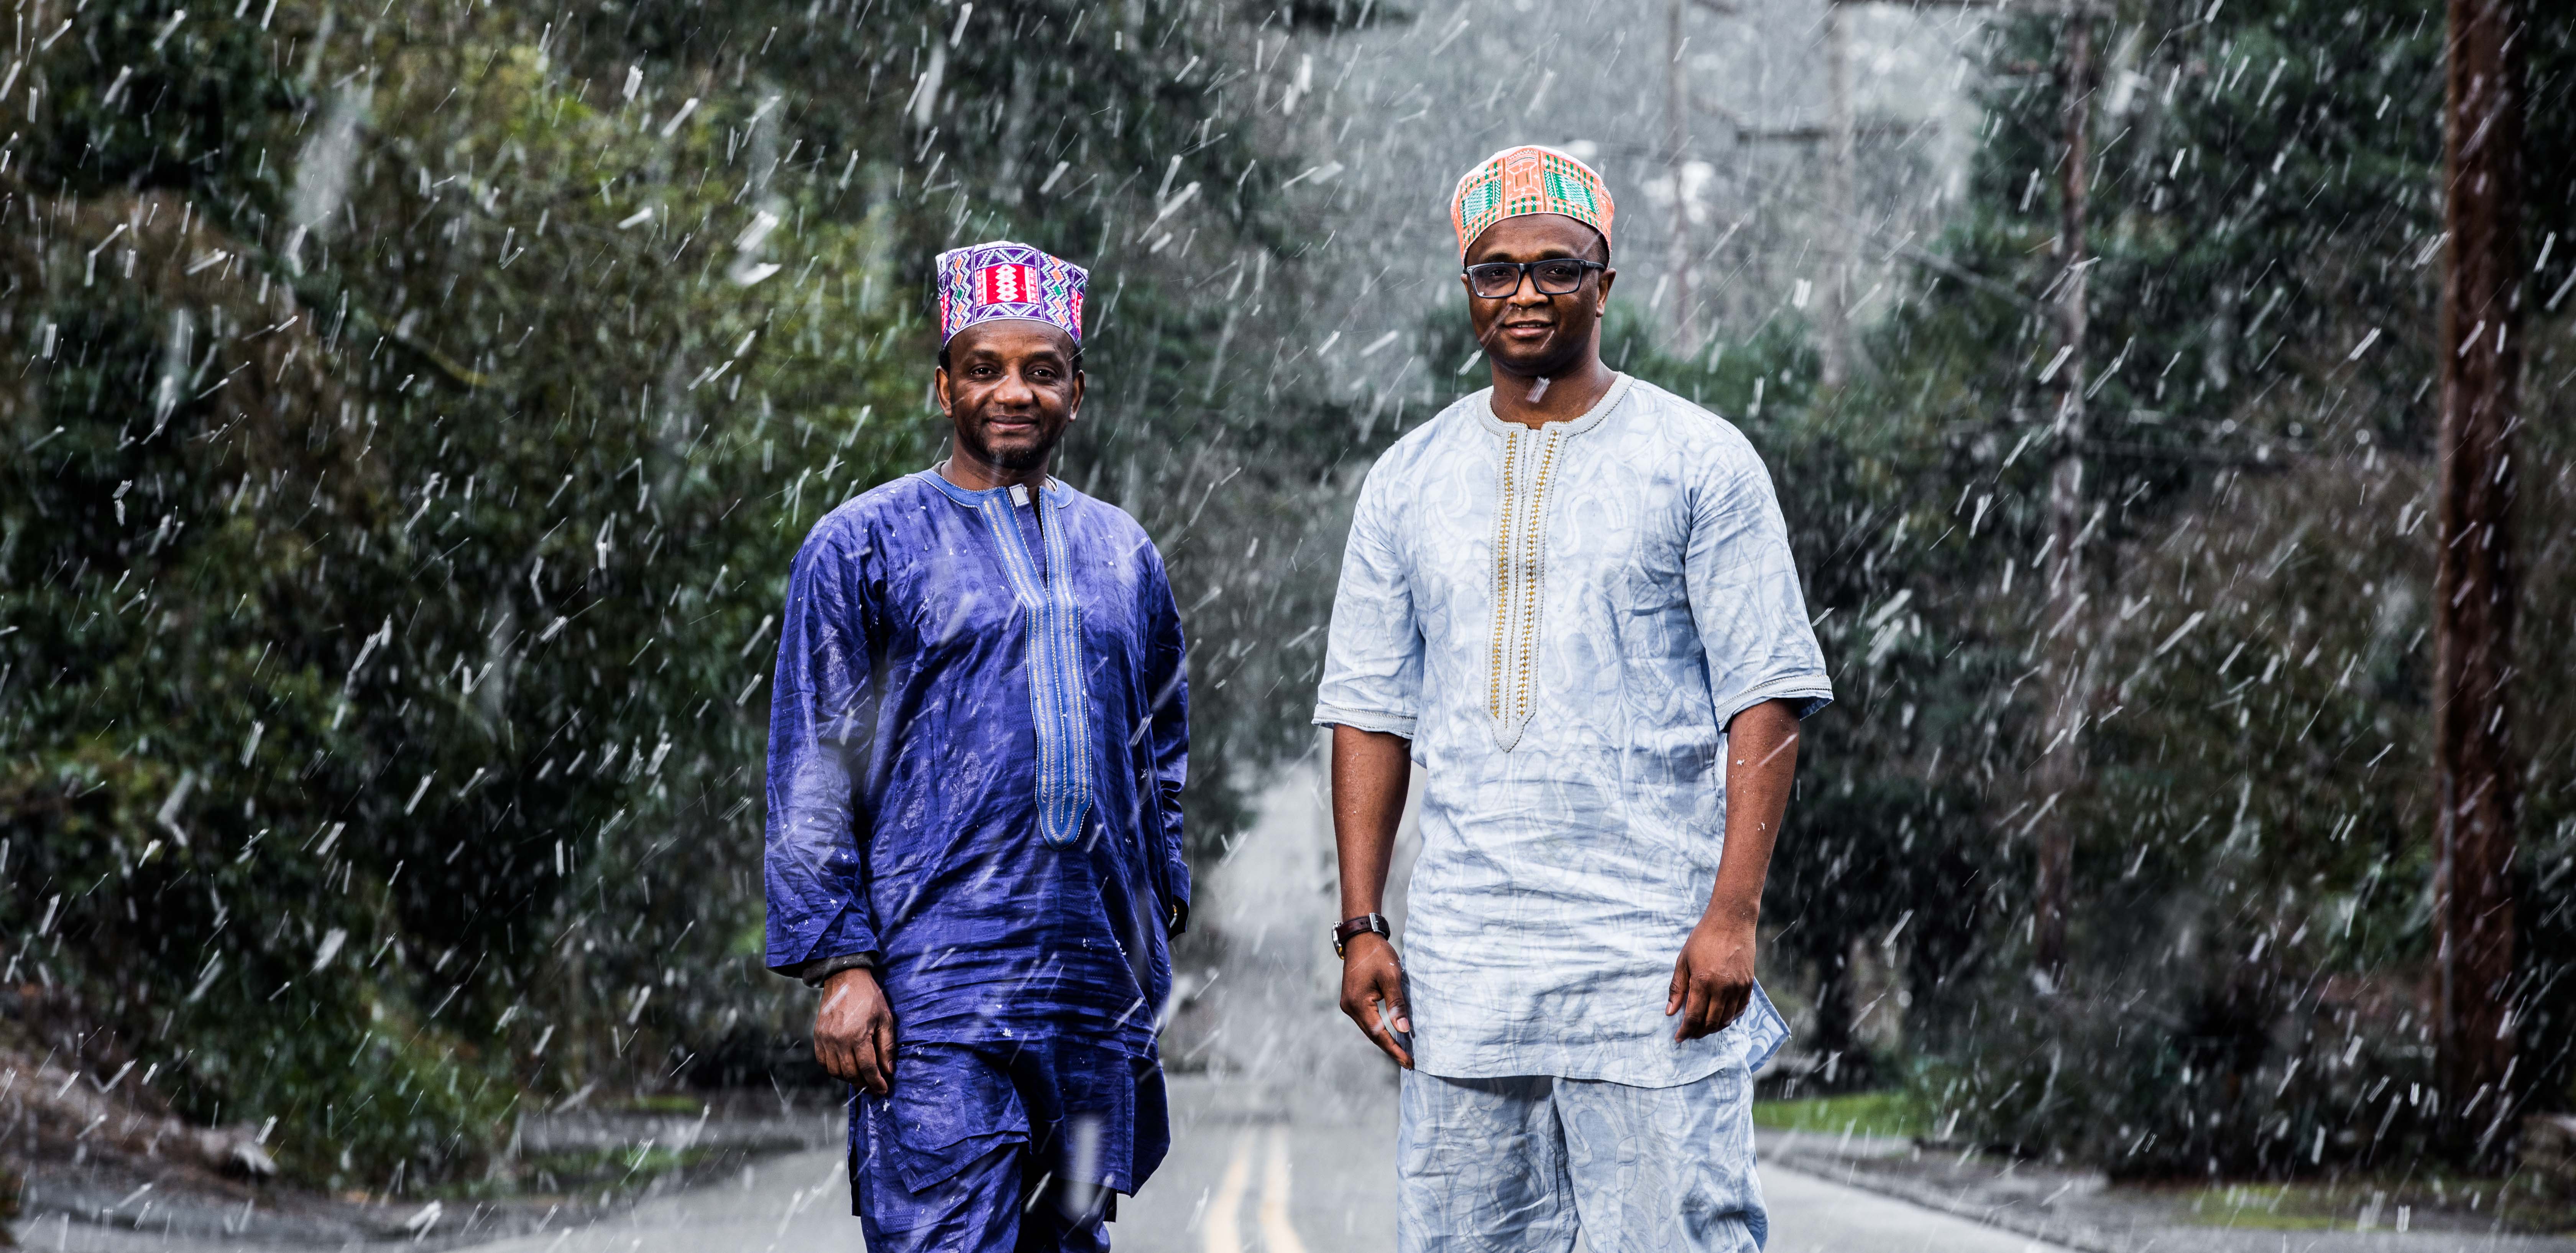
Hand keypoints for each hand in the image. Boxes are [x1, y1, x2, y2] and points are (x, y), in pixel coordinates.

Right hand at [814, 967, 897, 1093]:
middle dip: (864, 1083)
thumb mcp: (885, 1018)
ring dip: (849, 1079)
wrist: (844, 977)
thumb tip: (888, 1070)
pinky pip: (823, 1062)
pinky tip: (845, 1068)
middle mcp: (838, 1040)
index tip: (883, 1089)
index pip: (867, 1068)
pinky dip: (833, 1070)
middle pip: (850, 1073)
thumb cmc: (869, 996)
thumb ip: (886, 1046)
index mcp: (857, 1035)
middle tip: (874, 1086)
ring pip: (835, 1071)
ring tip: (861, 1077)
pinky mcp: (817, 1036)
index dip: (876, 1082)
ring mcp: (825, 1039)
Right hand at [1338, 933, 1413, 1068]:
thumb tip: (1404, 1030)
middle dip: (1390, 1049)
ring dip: (1385, 1040)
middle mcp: (1349, 1007)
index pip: (1379, 1034)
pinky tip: (1390, 1034)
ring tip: (1402, 1052)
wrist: (1361, 938)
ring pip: (1369, 1029)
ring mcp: (1348, 1004)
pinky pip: (1367, 1020)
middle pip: (1372, 1035)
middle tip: (1408, 1062)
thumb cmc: (1377, 955)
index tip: (1408, 1062)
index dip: (1394, 1049)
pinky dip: (1379, 1029)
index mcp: (1358, 1003)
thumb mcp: (1391, 977)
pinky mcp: (1352, 1000)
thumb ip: (1397, 1004)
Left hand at [1667, 916, 1756, 1041]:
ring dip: (1714, 1027)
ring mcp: (1738, 987)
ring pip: (1726, 1019)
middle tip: (1690, 1033)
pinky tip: (1720, 1016)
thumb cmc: (1703, 938)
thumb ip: (1677, 988)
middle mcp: (1723, 988)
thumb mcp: (1683, 961)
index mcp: (1703, 981)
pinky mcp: (1748, 984)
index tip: (1679, 1038)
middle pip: (1711, 1022)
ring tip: (1703, 1026)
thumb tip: (1670, 1012)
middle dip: (1699, 1032)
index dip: (1685, 1031)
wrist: (1731, 921)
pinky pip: (1740, 1010)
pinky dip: (1729, 1017)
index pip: (1694, 1016)